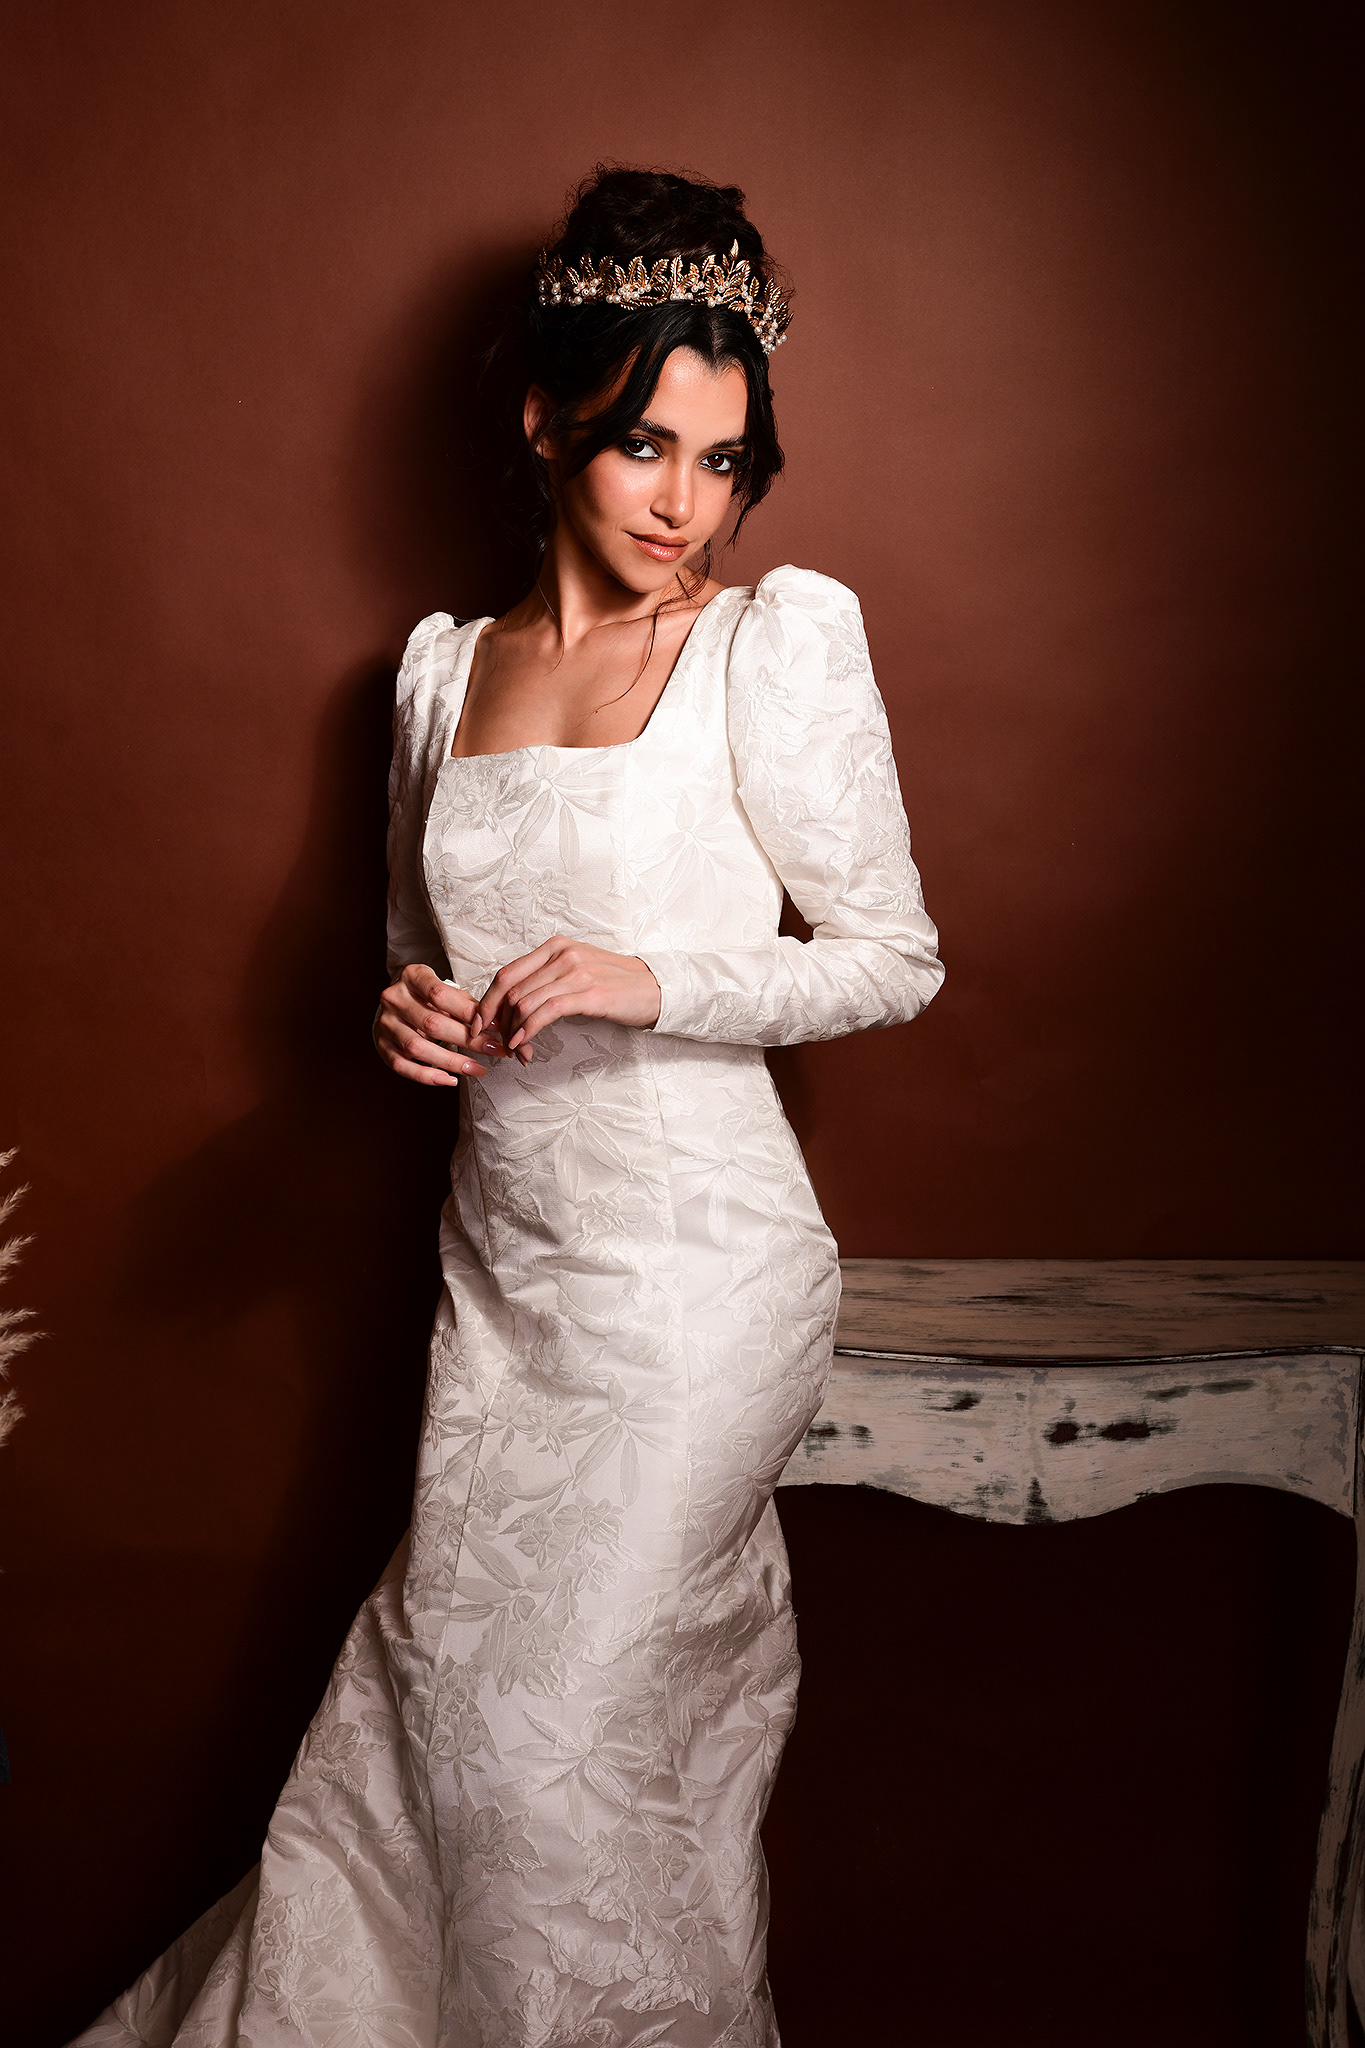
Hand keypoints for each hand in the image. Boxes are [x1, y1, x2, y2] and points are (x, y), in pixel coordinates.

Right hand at [373, 963, 508, 1087]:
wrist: (394, 999)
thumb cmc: (425, 994)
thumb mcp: (443, 987)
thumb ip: (465, 1003)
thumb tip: (495, 1022)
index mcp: (411, 977)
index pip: (440, 995)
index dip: (470, 1013)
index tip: (496, 1026)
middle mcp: (394, 999)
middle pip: (432, 1023)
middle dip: (468, 1040)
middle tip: (494, 1049)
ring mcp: (385, 1024)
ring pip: (417, 1048)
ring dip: (451, 1062)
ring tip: (477, 1069)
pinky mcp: (382, 1046)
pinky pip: (402, 1066)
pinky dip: (427, 1076)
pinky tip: (450, 1079)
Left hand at [476, 938, 661, 1061]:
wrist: (656, 988)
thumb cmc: (615, 984)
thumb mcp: (576, 971)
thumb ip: (546, 980)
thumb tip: (513, 1006)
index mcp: (555, 947)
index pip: (507, 973)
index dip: (487, 1001)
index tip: (479, 1022)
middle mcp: (562, 955)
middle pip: (511, 990)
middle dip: (498, 1022)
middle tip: (498, 1043)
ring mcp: (576, 972)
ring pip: (525, 1003)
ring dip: (513, 1032)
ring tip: (515, 1049)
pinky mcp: (589, 993)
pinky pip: (546, 1012)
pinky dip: (529, 1030)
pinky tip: (524, 1043)